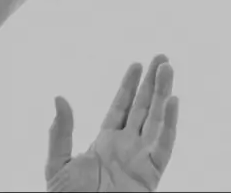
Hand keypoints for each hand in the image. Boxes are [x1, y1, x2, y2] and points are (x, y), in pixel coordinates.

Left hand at [46, 56, 177, 192]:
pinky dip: (170, 123)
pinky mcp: (151, 174)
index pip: (122, 107)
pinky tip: (173, 101)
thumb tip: (59, 98)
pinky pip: (165, 144)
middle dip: (152, 82)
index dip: (130, 85)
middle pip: (143, 107)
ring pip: (156, 119)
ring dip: (163, 93)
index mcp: (104, 143)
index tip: (138, 63)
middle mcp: (126, 147)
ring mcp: (140, 159)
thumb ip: (61, 133)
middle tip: (162, 57)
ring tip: (168, 68)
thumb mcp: (57, 165)